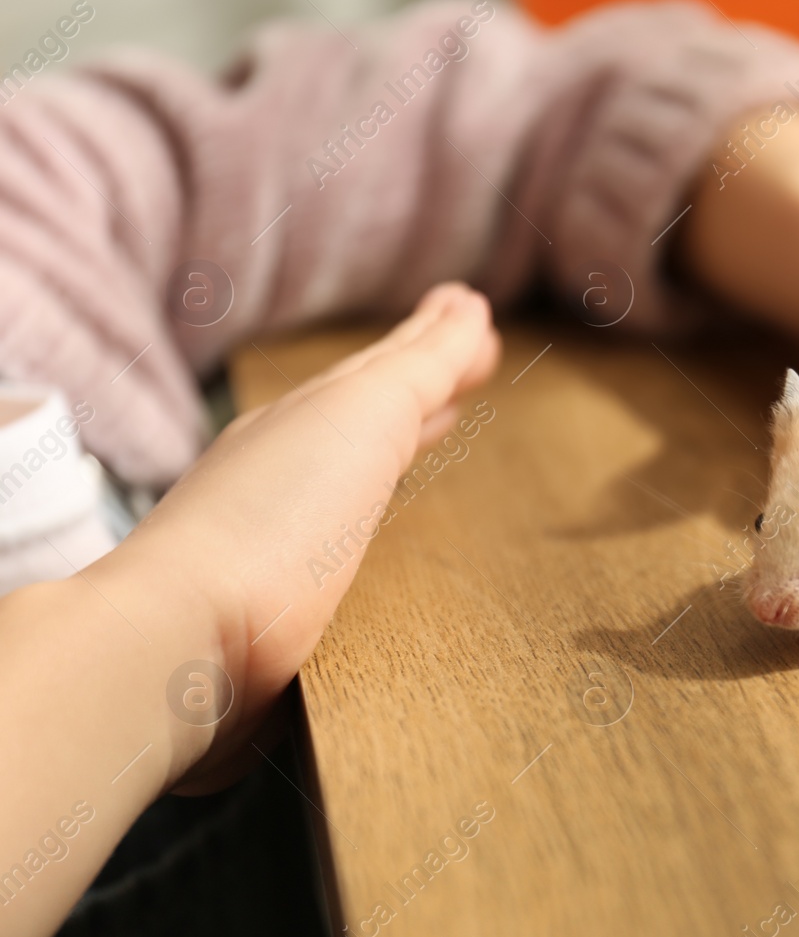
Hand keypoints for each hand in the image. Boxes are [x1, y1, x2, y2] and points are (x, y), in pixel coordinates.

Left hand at [111, 282, 499, 790]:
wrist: (188, 625)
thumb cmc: (276, 517)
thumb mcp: (363, 415)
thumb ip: (419, 367)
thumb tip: (466, 311)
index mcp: (312, 413)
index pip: (389, 363)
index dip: (437, 340)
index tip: (472, 313)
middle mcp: (291, 456)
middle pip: (370, 401)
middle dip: (423, 374)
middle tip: (472, 351)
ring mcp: (282, 521)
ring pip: (358, 455)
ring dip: (404, 428)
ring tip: (442, 418)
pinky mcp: (284, 587)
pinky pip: (349, 518)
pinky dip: (378, 494)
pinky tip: (379, 509)